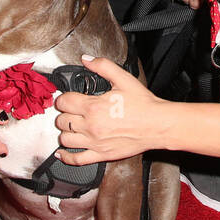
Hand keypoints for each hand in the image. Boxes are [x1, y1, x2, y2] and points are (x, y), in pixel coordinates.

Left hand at [54, 56, 169, 163]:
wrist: (158, 125)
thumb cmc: (144, 105)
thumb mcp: (124, 79)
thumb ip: (103, 67)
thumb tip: (87, 60)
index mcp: (93, 107)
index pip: (64, 102)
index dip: (64, 98)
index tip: (68, 98)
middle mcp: (91, 126)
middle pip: (62, 121)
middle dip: (64, 114)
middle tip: (72, 111)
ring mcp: (95, 142)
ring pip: (65, 139)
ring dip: (65, 132)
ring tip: (72, 127)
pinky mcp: (101, 155)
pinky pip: (77, 159)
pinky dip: (66, 157)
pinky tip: (63, 153)